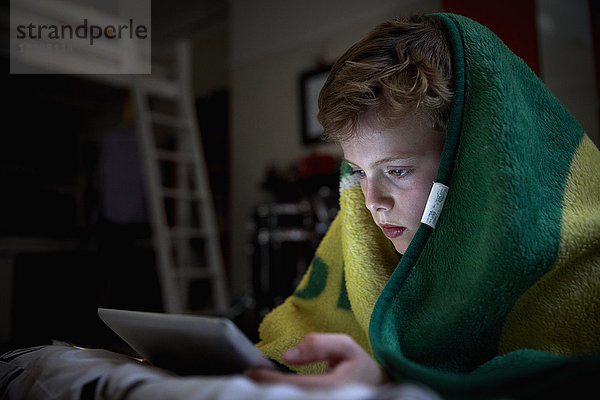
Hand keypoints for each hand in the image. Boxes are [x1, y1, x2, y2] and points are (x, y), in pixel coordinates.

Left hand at [245, 333, 388, 387]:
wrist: (377, 389)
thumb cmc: (360, 367)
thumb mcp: (346, 346)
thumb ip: (318, 345)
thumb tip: (287, 355)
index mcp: (335, 388)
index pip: (297, 387)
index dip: (272, 381)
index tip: (252, 372)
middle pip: (290, 398)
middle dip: (267, 390)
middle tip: (248, 377)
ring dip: (272, 394)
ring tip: (257, 382)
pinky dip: (281, 395)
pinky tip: (271, 389)